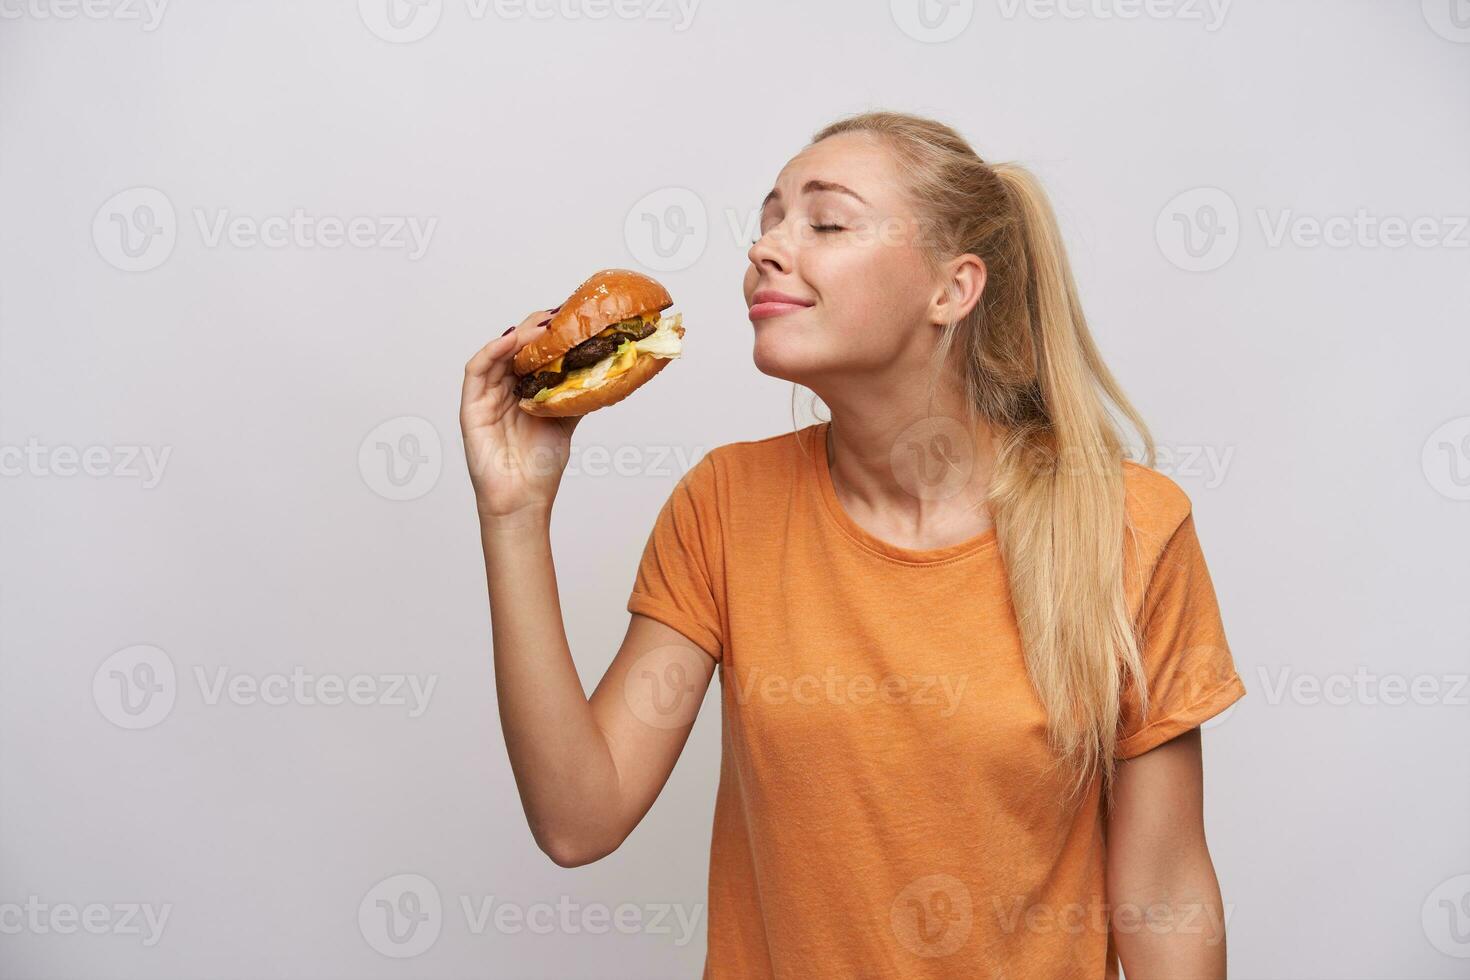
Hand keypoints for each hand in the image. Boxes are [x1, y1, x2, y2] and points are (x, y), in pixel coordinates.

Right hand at [460, 307, 582, 522]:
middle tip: (562, 314)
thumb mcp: (565, 422)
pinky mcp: (470, 407)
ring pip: (499, 354)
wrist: (524, 501)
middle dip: (538, 328)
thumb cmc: (540, 467)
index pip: (534, 353)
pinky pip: (477, 371)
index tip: (573, 316)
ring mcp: (486, 396)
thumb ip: (575, 396)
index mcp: (524, 391)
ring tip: (543, 325)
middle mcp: (504, 389)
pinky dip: (493, 351)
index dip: (550, 333)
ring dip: (520, 335)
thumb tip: (602, 372)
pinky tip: (512, 341)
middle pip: (517, 348)